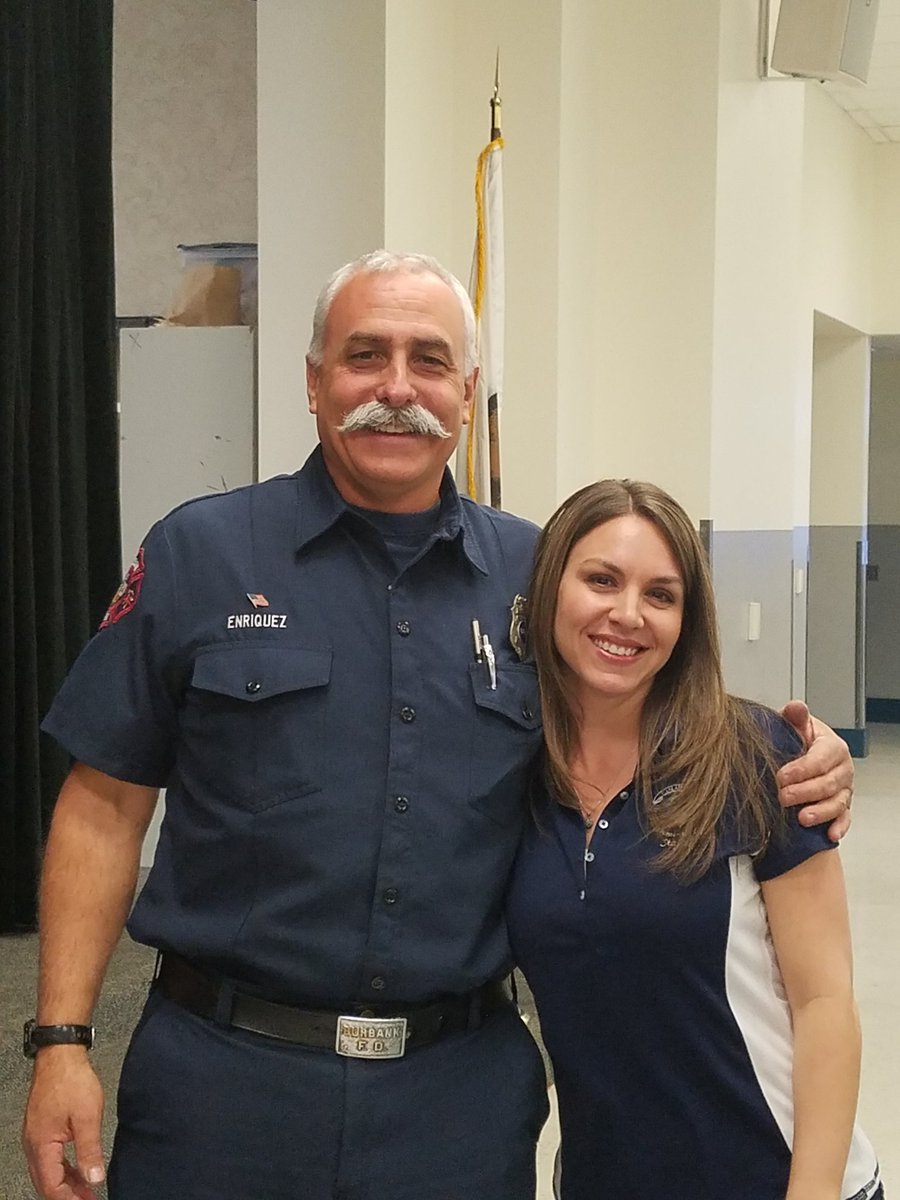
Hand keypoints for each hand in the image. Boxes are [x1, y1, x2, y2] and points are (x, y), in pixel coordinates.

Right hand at [23, 1048, 105, 1199]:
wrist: (61, 1055)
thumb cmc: (72, 1081)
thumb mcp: (87, 1117)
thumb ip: (90, 1150)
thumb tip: (94, 1179)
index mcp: (41, 1145)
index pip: (51, 1186)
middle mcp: (33, 1145)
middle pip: (46, 1182)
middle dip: (67, 1195)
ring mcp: (36, 1137)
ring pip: (48, 1171)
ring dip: (66, 1183)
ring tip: (87, 1191)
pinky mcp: (42, 1129)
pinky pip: (50, 1158)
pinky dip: (64, 1169)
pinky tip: (78, 1170)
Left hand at [777, 701, 852, 842]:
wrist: (799, 758)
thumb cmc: (797, 741)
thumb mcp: (794, 725)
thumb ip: (795, 717)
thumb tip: (796, 707)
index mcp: (832, 746)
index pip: (821, 758)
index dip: (801, 768)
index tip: (781, 776)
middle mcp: (842, 769)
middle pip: (829, 783)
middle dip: (805, 791)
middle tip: (783, 797)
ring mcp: (844, 789)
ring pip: (838, 803)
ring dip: (820, 812)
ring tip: (801, 818)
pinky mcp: (842, 807)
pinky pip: (844, 819)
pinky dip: (838, 827)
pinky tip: (829, 834)